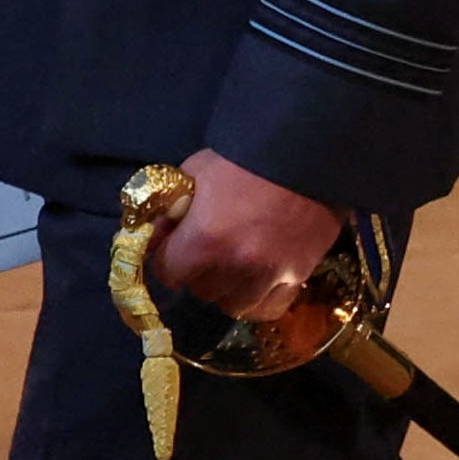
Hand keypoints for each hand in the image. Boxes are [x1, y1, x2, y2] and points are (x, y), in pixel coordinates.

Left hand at [150, 147, 345, 313]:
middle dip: (199, 273)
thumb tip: (154, 235)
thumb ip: (168, 209)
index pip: (168, 274)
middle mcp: (236, 264)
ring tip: (234, 267)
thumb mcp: (193, 174)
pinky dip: (259, 299)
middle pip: (201, 291)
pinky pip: (270, 307)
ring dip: (228, 288)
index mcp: (204, 239)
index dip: (167, 259)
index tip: (175, 248)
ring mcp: (270, 273)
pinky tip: (259, 282)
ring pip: (234, 304)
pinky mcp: (298, 274)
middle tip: (208, 251)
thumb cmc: (242, 160)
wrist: (304, 152)